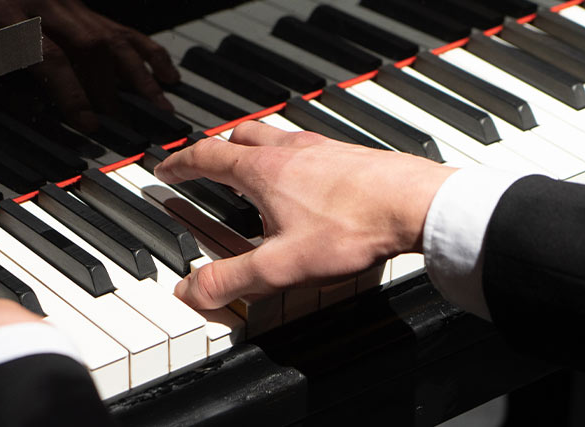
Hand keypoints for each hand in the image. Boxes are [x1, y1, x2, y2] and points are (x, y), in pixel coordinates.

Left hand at [0, 0, 179, 134]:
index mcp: (8, 19)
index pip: (50, 56)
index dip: (72, 90)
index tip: (86, 122)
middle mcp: (45, 7)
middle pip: (91, 46)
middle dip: (114, 87)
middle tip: (129, 124)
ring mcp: (66, 3)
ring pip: (113, 35)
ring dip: (141, 71)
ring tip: (163, 104)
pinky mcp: (78, 3)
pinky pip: (119, 26)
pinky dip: (146, 50)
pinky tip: (167, 71)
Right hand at [154, 121, 456, 309]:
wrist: (417, 206)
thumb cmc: (353, 227)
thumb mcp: (280, 266)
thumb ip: (231, 280)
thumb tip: (189, 292)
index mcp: (264, 170)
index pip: (208, 157)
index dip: (181, 164)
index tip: (167, 168)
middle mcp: (292, 151)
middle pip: (243, 136)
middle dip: (218, 147)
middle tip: (207, 160)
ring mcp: (326, 151)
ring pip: (280, 138)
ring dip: (259, 148)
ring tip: (255, 168)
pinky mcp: (354, 159)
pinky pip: (313, 150)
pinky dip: (296, 160)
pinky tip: (310, 182)